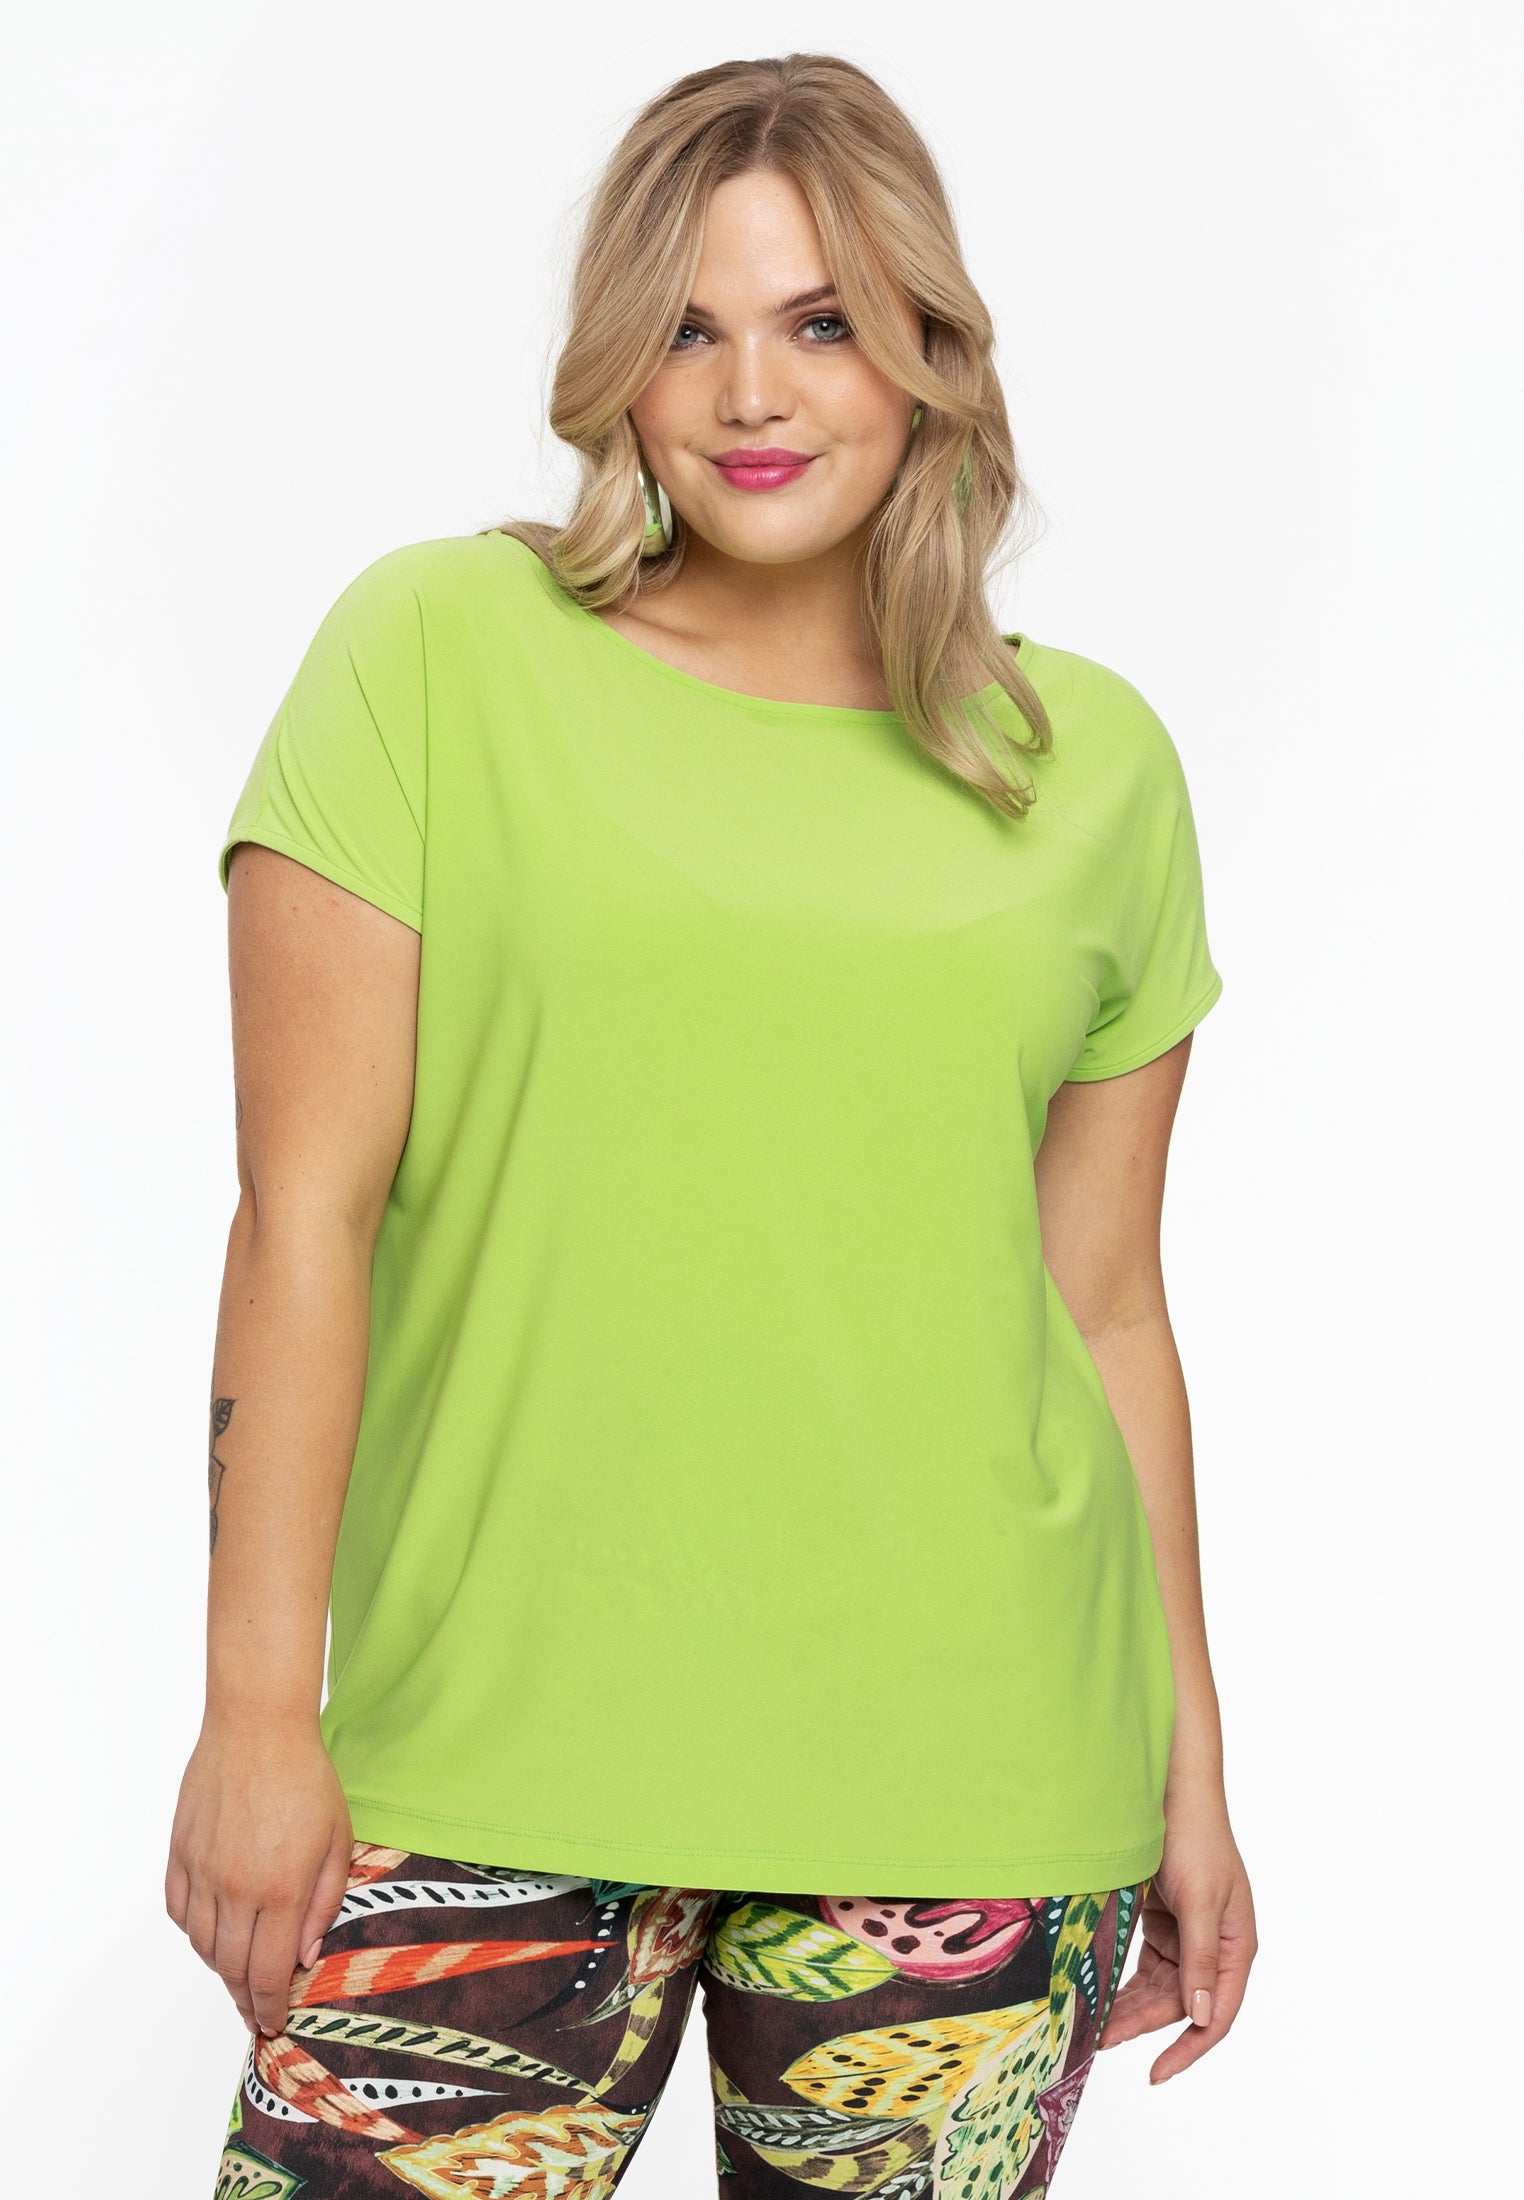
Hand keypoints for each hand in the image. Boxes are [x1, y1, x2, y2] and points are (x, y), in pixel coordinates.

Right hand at [164, 1713, 353, 2040]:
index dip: (269, 2008)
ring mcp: (203, 1871)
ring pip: (203, 1945)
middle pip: (233, 1968)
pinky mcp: (180, 1853)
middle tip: (255, 2013)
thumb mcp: (338, 1839)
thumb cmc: (306, 1777)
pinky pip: (180, 1912)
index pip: (268, 1973)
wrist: (257, 1727)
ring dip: (221, 1969)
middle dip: (246, 1999)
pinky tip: (212, 1934)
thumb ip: (325, 1902)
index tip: (272, 2024)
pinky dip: (194, 1933)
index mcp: (281, 1889)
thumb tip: (305, 1955)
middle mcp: (236, 1888)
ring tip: (238, 1976)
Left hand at [1099, 1798, 1255, 2082]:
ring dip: (1128, 2008)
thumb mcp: (1200, 1901)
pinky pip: (1144, 1967)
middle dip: (1142, 2026)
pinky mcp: (1163, 1924)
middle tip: (1098, 2042)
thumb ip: (1200, 1959)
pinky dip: (1122, 1982)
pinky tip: (1097, 1995)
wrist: (1172, 1791)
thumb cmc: (1196, 1839)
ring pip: (1158, 1990)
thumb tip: (1202, 2017)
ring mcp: (1187, 1938)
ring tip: (1091, 2028)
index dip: (1188, 2049)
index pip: (1216, 2015)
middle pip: (1179, 2006)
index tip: (1156, 2074)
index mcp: (1235, 1947)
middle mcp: (1214, 1948)